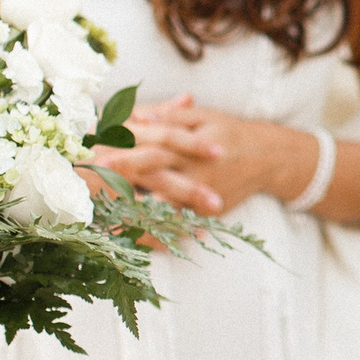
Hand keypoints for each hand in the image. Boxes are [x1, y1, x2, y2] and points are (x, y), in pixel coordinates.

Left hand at [86, 95, 316, 216]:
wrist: (268, 158)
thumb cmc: (229, 132)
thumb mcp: (202, 117)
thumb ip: (170, 115)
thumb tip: (138, 116)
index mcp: (188, 147)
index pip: (150, 148)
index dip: (122, 151)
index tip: (94, 154)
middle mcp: (194, 173)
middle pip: (152, 179)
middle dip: (122, 185)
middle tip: (91, 192)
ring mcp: (200, 197)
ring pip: (164, 210)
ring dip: (135, 217)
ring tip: (106, 225)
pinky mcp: (205, 213)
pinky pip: (179, 228)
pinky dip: (160, 236)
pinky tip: (137, 243)